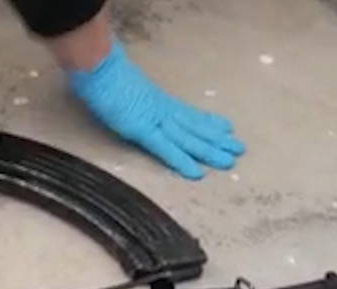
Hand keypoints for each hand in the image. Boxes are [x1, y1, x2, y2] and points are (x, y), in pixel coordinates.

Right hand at [67, 41, 244, 179]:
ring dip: (209, 151)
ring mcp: (154, 121)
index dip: (207, 123)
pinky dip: (181, 161)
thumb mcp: (123, 86)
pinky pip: (165, 149)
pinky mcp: (143, 131)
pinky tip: (196, 173)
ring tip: (230, 159)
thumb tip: (130, 97)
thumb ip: (132, 95)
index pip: (187, 115)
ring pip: (188, 139)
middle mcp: (162, 111)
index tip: (225, 128)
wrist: (98, 66)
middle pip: (194, 128)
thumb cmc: (104, 73)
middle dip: (216, 140)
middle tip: (239, 149)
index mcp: (157, 102)